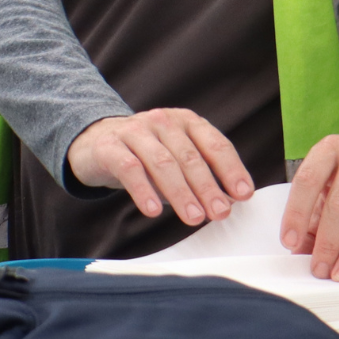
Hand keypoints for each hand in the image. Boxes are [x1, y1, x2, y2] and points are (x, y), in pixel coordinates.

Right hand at [67, 109, 253, 226]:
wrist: (94, 141)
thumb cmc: (144, 155)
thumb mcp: (176, 161)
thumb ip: (200, 178)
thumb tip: (228, 202)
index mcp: (187, 122)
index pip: (215, 144)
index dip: (232, 169)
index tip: (243, 194)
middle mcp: (163, 121)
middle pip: (190, 156)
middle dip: (208, 187)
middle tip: (220, 212)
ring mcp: (135, 130)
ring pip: (163, 162)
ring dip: (181, 193)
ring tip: (194, 217)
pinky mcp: (109, 145)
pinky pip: (130, 168)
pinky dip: (144, 190)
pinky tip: (153, 210)